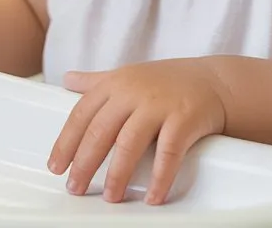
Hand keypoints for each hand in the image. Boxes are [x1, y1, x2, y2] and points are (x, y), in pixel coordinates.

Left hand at [49, 59, 227, 204]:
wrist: (214, 81)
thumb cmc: (168, 82)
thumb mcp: (129, 74)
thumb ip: (97, 80)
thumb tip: (67, 79)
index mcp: (118, 82)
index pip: (82, 113)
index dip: (66, 141)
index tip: (56, 166)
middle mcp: (135, 91)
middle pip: (101, 130)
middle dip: (84, 163)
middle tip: (75, 188)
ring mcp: (160, 104)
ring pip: (130, 142)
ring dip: (117, 174)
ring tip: (111, 196)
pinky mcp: (185, 118)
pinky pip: (168, 152)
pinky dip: (160, 177)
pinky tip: (154, 196)